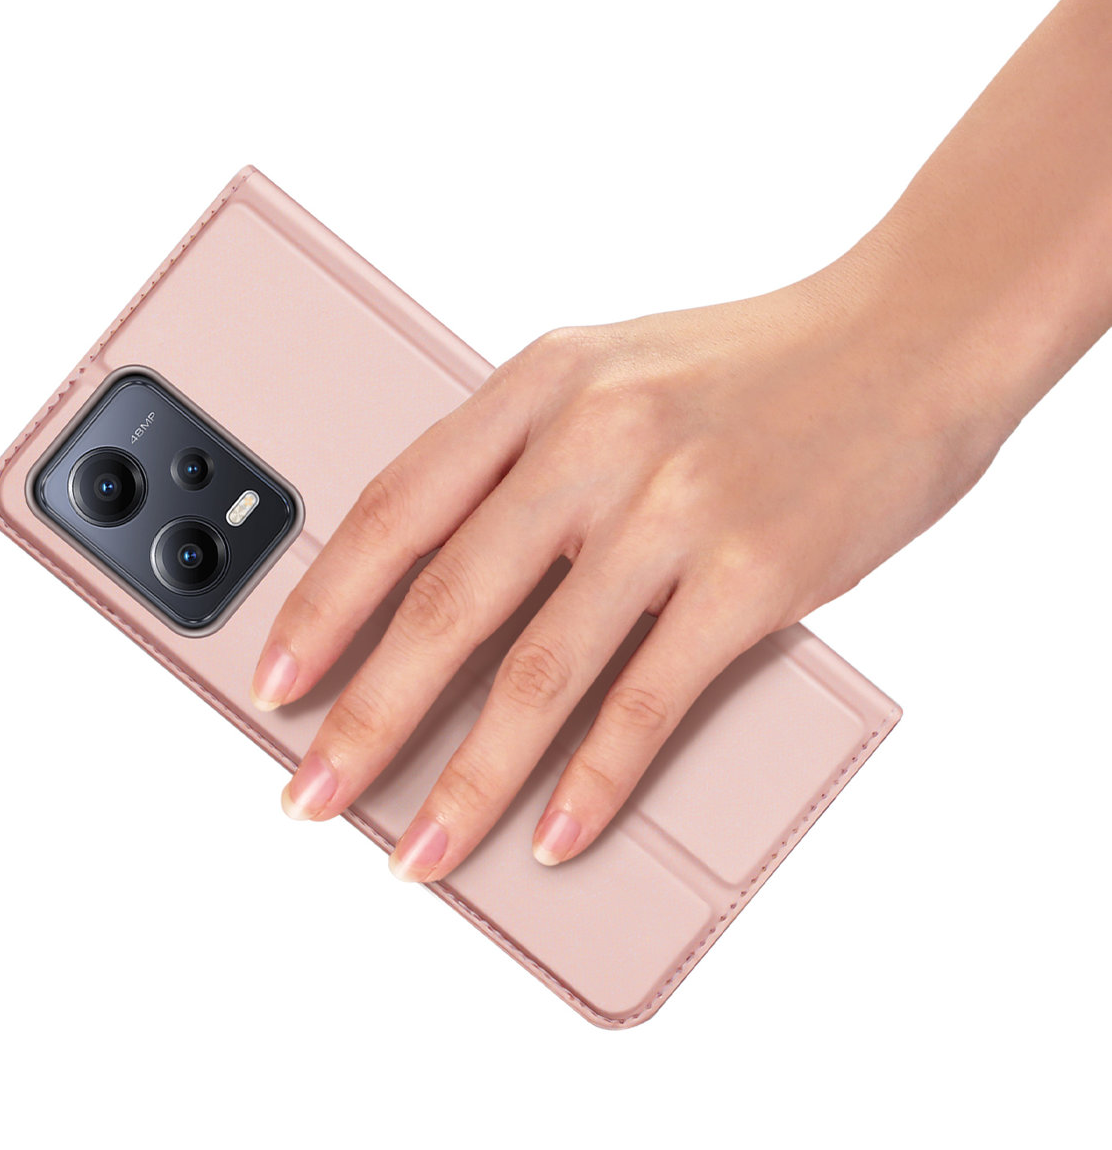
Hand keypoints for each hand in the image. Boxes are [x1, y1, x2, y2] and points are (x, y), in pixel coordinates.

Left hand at [250, 248, 1005, 881]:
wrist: (909, 338)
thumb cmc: (753, 366)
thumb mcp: (613, 373)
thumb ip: (525, 458)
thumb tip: (440, 576)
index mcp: (541, 383)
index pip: (398, 505)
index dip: (326, 606)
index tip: (277, 680)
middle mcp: (595, 439)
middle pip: (447, 603)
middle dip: (365, 717)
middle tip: (310, 794)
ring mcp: (675, 507)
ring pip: (538, 671)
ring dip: (466, 780)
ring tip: (415, 849)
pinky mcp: (754, 575)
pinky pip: (647, 701)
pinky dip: (592, 780)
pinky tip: (551, 832)